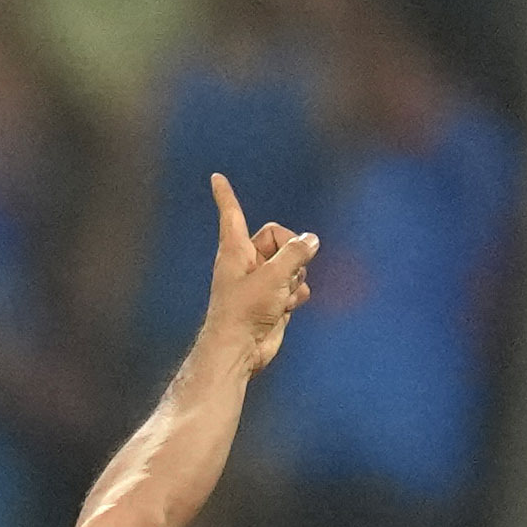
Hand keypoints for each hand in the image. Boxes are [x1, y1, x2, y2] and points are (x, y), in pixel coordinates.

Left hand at [198, 171, 317, 371]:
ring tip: (280, 296)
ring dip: (295, 278)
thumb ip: (295, 254)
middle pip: (280, 238)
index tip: (215, 177)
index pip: (231, 213)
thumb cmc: (244, 310)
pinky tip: (287, 307)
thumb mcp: (273, 276)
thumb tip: (311, 240)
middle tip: (285, 272)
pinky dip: (296, 294)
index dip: (225, 195)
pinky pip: (296, 285)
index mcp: (235, 249)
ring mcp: (261, 280)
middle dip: (291, 253)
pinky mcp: (273, 298)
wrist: (241, 349)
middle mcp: (247, 261)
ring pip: (293, 264)